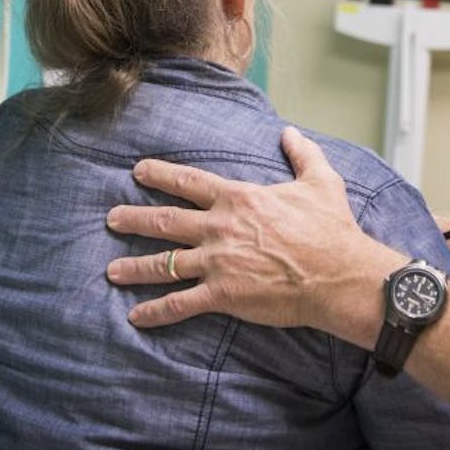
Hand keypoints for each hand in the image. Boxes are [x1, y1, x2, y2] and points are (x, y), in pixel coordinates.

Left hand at [106, 127, 395, 339]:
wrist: (337, 275)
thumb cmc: (330, 229)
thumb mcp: (321, 181)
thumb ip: (302, 154)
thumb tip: (291, 133)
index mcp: (238, 198)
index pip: (189, 181)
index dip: (160, 174)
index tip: (138, 171)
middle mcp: (219, 228)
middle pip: (166, 221)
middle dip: (134, 219)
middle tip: (112, 219)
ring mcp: (218, 262)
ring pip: (165, 263)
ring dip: (135, 267)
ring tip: (112, 271)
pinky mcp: (223, 294)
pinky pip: (181, 303)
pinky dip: (156, 311)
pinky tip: (136, 316)